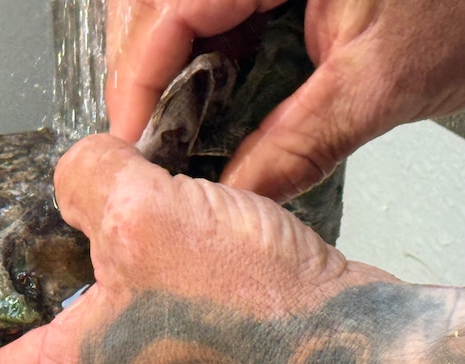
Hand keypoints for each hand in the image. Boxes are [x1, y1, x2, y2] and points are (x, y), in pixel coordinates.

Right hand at [106, 0, 464, 200]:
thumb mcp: (378, 82)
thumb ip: (298, 145)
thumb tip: (234, 198)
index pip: (167, 10)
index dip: (137, 80)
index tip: (129, 142)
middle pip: (151, 3)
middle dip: (140, 72)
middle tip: (148, 139)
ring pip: (168, 5)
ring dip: (160, 61)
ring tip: (172, 119)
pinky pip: (205, 8)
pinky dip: (193, 51)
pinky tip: (203, 91)